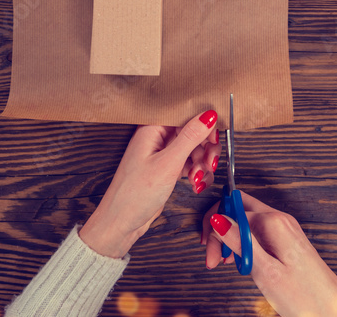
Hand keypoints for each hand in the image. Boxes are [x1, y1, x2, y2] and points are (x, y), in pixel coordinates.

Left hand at [79, 110, 221, 258]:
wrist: (121, 222)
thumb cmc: (135, 193)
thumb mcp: (168, 164)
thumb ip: (190, 137)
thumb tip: (208, 114)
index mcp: (152, 129)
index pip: (184, 114)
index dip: (203, 125)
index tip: (215, 139)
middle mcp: (156, 138)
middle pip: (192, 132)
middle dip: (205, 148)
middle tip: (210, 163)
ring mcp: (161, 155)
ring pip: (193, 149)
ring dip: (202, 163)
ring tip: (199, 178)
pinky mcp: (165, 169)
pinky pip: (188, 164)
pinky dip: (196, 173)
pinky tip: (196, 185)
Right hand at [201, 193, 336, 316]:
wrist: (331, 312)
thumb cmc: (303, 297)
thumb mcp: (265, 271)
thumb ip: (240, 241)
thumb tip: (218, 218)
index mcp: (274, 222)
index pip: (230, 209)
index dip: (214, 230)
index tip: (210, 253)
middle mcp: (280, 219)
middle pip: (238, 208)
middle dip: (219, 228)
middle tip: (214, 257)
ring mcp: (285, 229)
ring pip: (246, 220)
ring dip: (230, 237)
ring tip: (228, 263)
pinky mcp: (287, 240)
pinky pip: (258, 231)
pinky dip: (244, 243)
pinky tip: (243, 262)